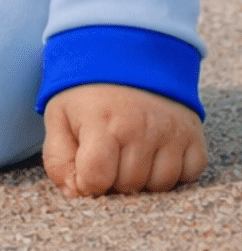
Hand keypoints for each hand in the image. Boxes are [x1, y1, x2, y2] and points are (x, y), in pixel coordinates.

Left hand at [43, 83, 206, 196]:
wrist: (128, 55)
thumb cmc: (88, 92)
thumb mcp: (60, 116)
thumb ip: (58, 159)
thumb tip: (75, 194)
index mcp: (101, 120)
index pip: (96, 179)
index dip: (88, 182)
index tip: (87, 167)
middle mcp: (139, 126)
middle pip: (128, 186)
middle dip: (115, 177)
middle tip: (109, 150)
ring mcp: (170, 131)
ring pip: (158, 186)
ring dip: (143, 177)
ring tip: (131, 149)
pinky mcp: (193, 135)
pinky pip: (187, 176)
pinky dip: (173, 171)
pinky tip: (155, 149)